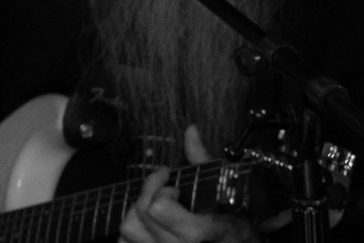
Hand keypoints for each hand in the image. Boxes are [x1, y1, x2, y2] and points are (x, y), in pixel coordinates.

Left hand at [120, 127, 252, 242]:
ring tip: (155, 207)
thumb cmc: (235, 224)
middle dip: (149, 192)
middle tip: (165, 189)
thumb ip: (204, 162)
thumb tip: (190, 130)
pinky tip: (149, 226)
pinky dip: (133, 231)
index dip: (160, 189)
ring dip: (137, 212)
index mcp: (206, 232)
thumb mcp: (228, 194)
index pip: (159, 209)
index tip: (172, 184)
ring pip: (128, 230)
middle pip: (142, 213)